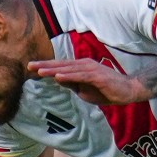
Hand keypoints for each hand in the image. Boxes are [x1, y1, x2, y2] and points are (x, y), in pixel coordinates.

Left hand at [30, 57, 149, 104]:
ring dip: (53, 70)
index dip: (46, 66)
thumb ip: (72, 84)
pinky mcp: (97, 76)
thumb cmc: (106, 90)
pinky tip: (58, 77)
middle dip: (45, 65)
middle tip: (29, 65)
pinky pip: (80, 76)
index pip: (60, 67)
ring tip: (39, 71)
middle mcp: (84, 65)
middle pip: (61, 65)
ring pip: (68, 69)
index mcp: (80, 67)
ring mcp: (91, 70)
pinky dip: (69, 76)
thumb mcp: (84, 90)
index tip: (31, 67)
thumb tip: (58, 79)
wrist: (127, 91)